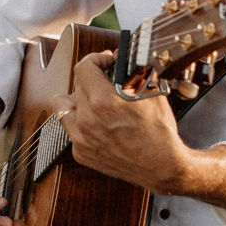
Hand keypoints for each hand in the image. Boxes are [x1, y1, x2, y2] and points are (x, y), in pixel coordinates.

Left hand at [50, 51, 187, 190]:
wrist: (162, 166)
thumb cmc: (159, 133)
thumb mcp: (150, 93)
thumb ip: (132, 73)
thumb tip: (122, 59)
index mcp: (102, 102)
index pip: (83, 68)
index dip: (95, 59)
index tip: (103, 62)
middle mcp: (87, 120)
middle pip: (76, 85)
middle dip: (91, 80)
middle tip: (105, 83)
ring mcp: (81, 138)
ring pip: (63, 107)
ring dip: (77, 100)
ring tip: (93, 102)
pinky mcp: (80, 152)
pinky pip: (71, 129)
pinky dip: (82, 124)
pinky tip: (98, 124)